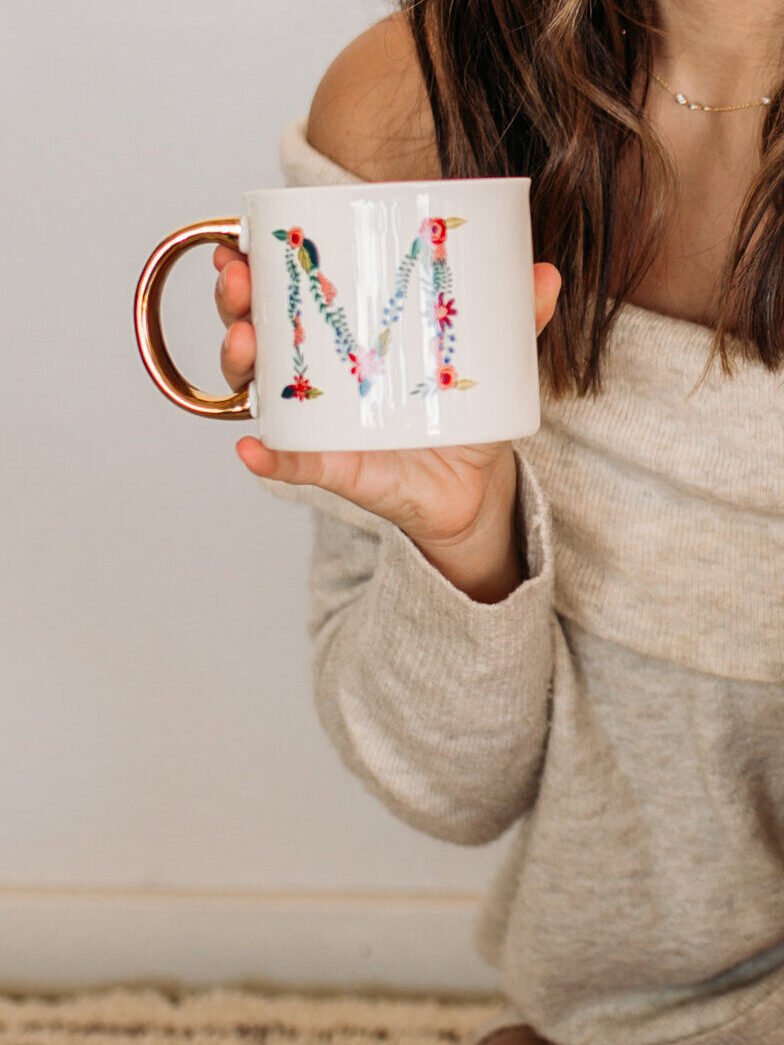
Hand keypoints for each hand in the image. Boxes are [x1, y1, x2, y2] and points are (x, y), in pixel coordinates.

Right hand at [213, 245, 560, 548]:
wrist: (474, 487)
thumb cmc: (465, 414)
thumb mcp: (491, 362)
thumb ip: (518, 320)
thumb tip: (548, 274)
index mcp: (347, 336)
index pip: (289, 292)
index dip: (256, 264)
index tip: (244, 239)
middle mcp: (319, 374)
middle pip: (258, 330)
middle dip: (237, 300)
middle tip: (241, 282)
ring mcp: (319, 421)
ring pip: (260, 389)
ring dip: (238, 362)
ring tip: (243, 344)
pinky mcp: (332, 467)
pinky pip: (291, 463)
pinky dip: (268, 458)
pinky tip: (251, 448)